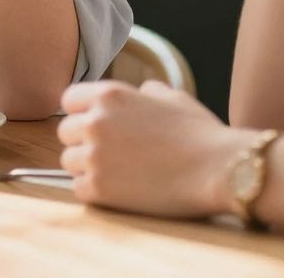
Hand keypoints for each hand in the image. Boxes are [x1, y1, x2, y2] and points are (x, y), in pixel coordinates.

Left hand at [57, 80, 252, 219]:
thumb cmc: (201, 133)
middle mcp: (96, 122)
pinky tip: (119, 190)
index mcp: (110, 95)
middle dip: (84, 141)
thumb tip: (142, 92)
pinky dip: (94, 192)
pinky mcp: (99, 189)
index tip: (96, 125)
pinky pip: (78, 189)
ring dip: (87, 168)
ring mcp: (95, 156)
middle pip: (65, 133)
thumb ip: (148, 91)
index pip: (69, 99)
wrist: (218, 169)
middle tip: (111, 153)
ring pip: (69, 162)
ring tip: (117, 173)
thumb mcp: (174, 97)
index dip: (82, 112)